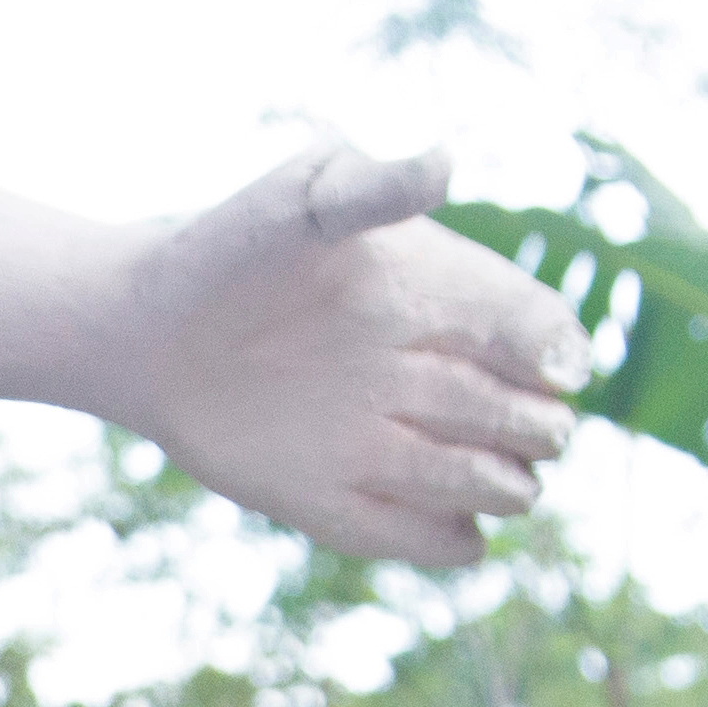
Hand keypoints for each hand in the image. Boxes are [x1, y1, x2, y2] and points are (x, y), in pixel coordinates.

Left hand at [104, 142, 589, 568]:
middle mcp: (427, 374)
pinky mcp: (335, 497)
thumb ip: (373, 187)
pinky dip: (444, 543)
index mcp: (440, 298)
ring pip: (483, 483)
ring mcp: (386, 442)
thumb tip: (446, 162)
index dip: (557, 352)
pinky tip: (460, 538)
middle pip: (525, 415)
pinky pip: (411, 537)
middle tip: (536, 433)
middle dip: (540, 428)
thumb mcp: (301, 200)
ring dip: (504, 490)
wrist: (150, 327)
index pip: (536, 328)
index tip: (554, 368)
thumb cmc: (232, 248)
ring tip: (503, 489)